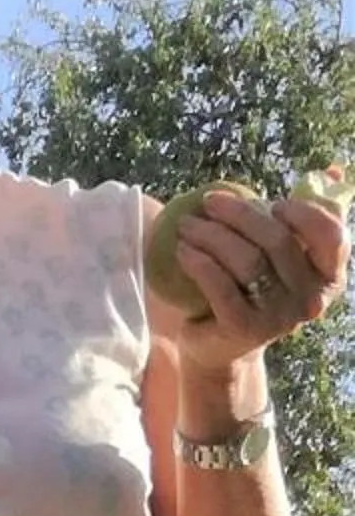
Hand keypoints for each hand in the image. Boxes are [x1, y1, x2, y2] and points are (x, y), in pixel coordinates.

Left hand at [166, 182, 348, 369]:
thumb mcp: (283, 252)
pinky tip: (182, 250)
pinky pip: (220, 285)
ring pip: (246, 260)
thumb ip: (309, 214)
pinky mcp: (244, 329)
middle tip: (208, 201)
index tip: (274, 203)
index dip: (305, 213)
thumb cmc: (254, 288)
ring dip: (211, 234)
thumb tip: (333, 168)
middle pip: (277, 241)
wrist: (221, 346)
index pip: (332, 236)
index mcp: (329, 276)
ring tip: (186, 224)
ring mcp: (278, 318)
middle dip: (239, 213)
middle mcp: (309, 300)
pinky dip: (198, 262)